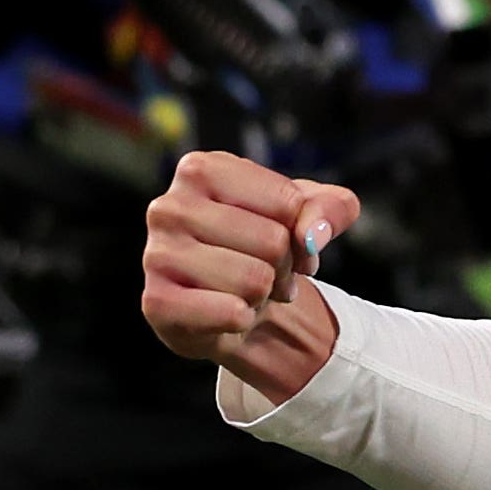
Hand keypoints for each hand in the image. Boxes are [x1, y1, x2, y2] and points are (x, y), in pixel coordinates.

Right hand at [141, 150, 361, 400]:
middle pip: (273, 241)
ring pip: (255, 280)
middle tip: (267, 272)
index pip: (288, 202)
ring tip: (247, 291)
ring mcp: (156, 254)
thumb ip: (334, 208)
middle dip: (284, 266)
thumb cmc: (265, 249)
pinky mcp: (157, 302)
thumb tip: (311, 234)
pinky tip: (229, 313)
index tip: (288, 240)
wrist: (234, 306)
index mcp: (201, 169)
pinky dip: (244, 319)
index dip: (304, 231)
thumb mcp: (313, 215)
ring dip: (264, 294)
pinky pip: (231, 314)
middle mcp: (169, 206)